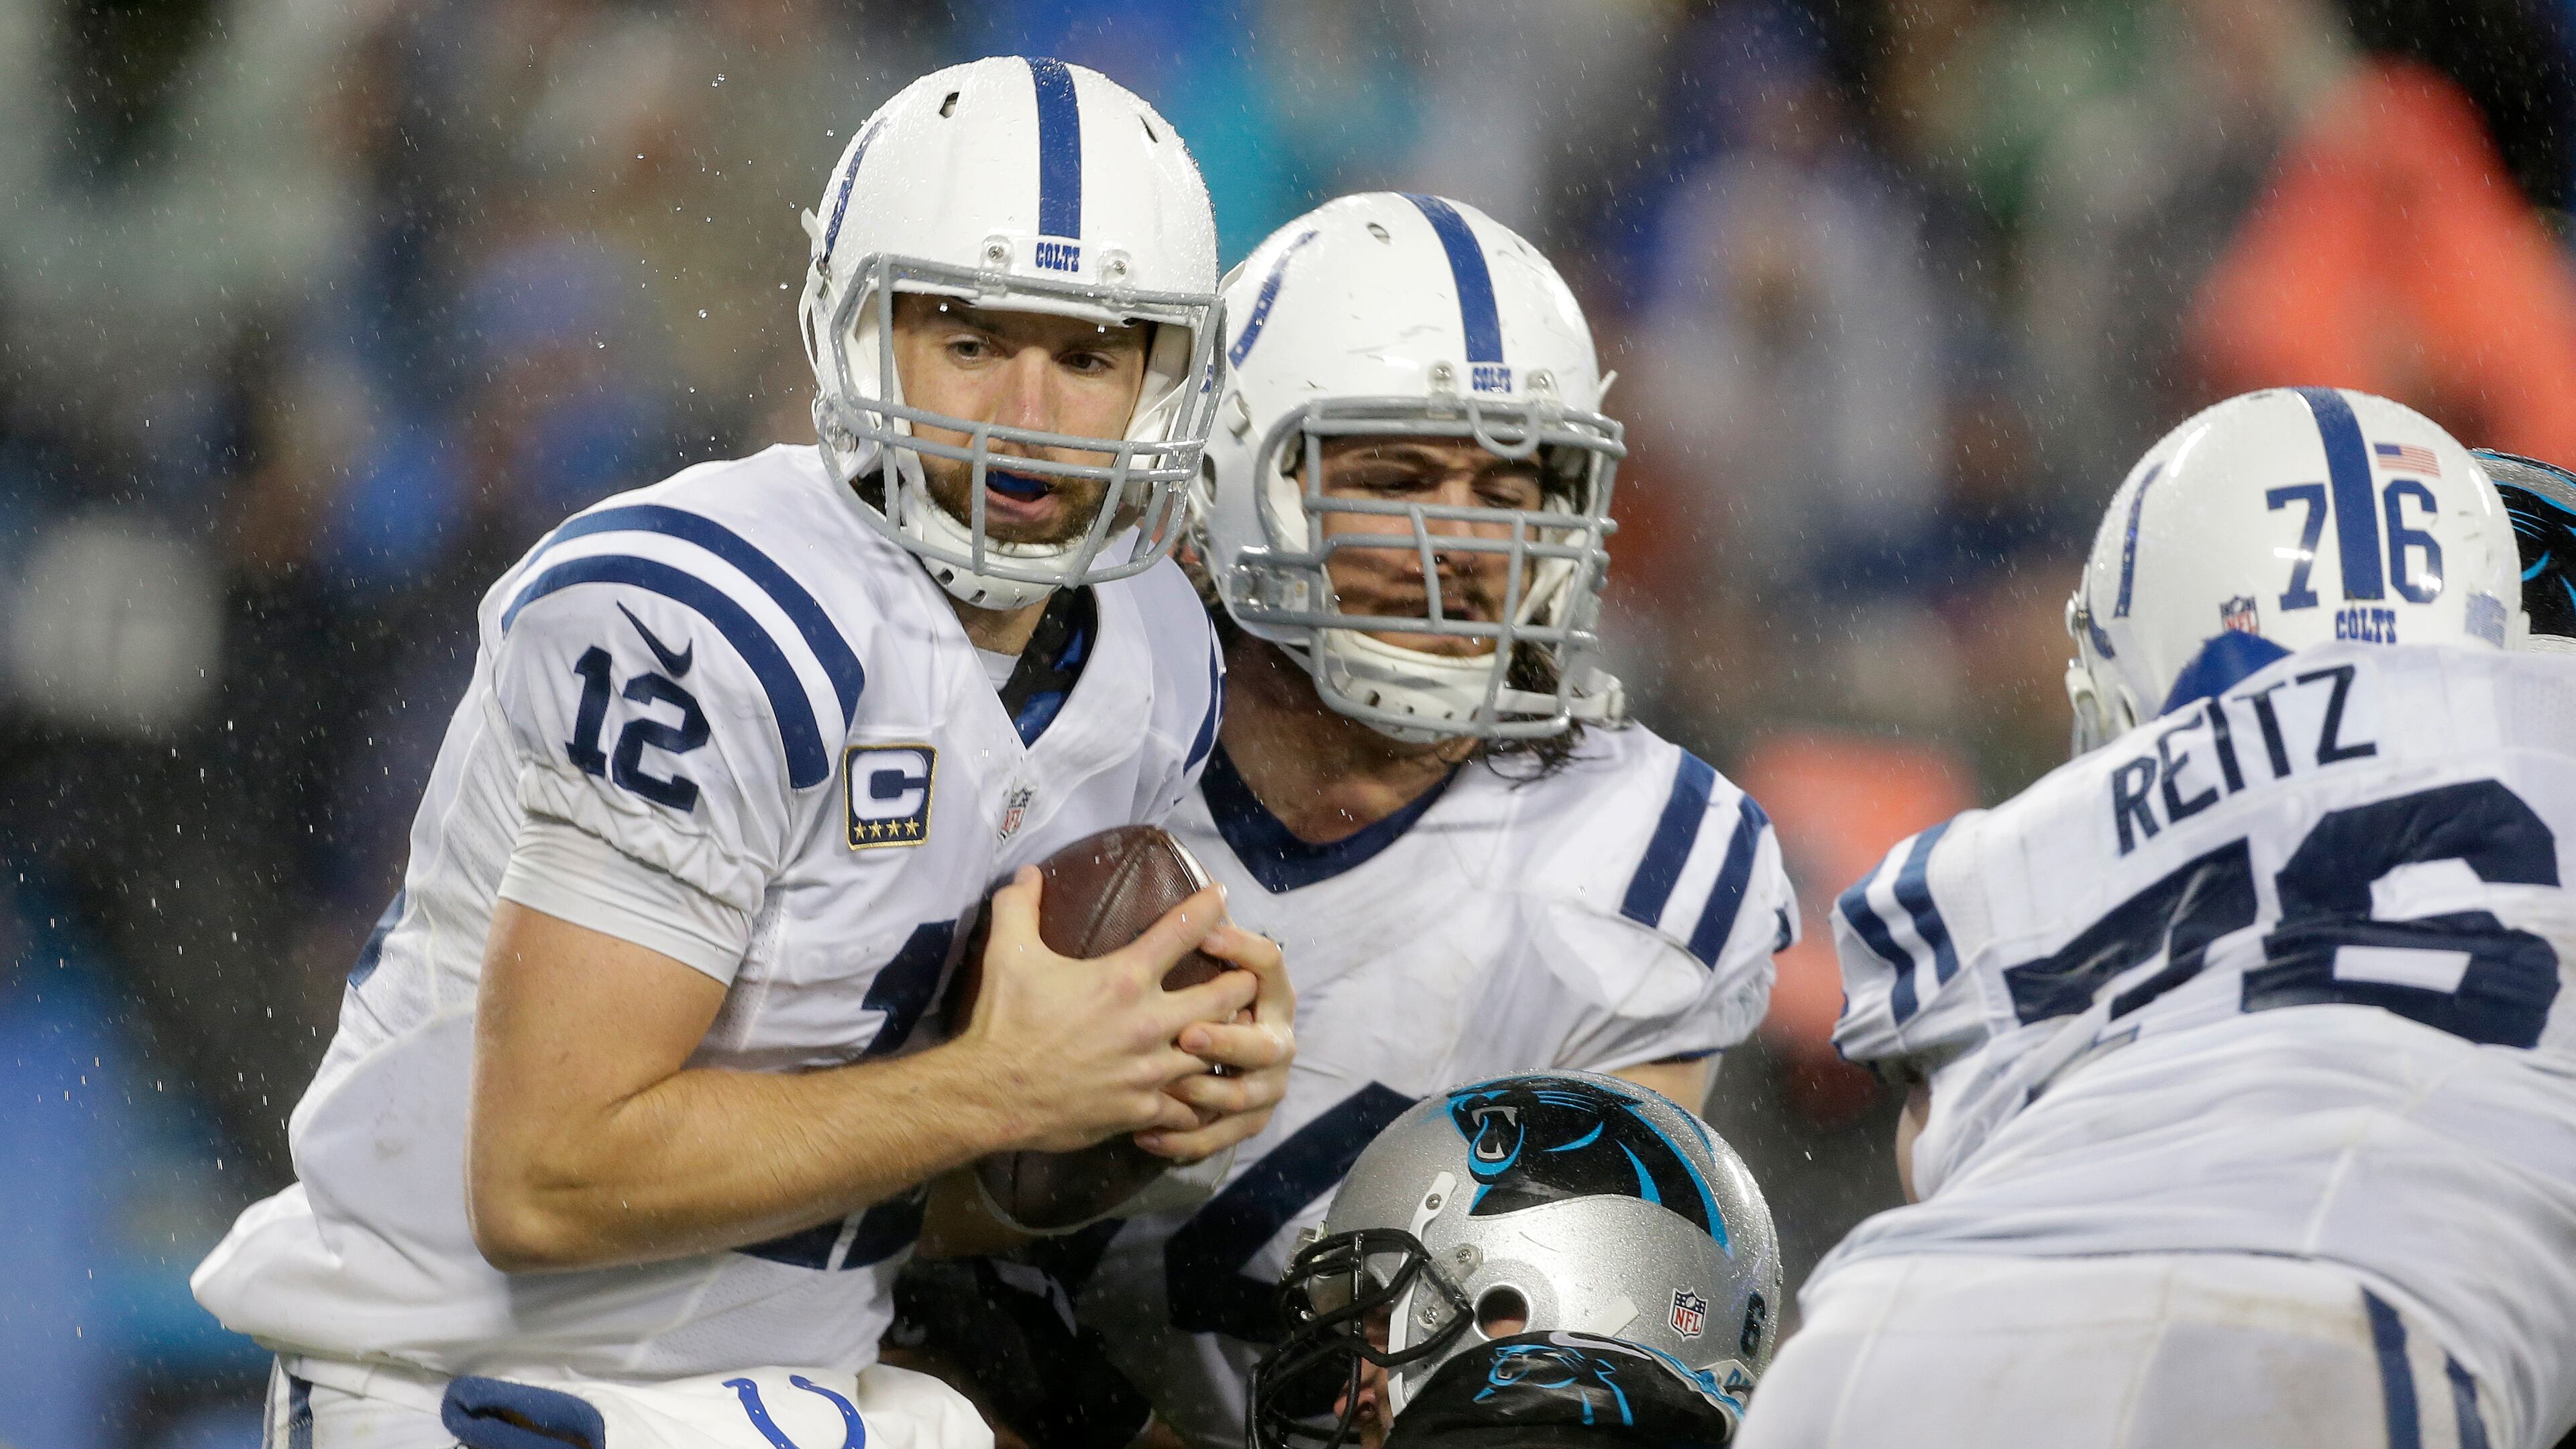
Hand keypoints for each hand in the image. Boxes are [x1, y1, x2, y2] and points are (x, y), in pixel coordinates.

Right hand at [954, 866, 1258, 1153]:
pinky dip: (1196, 1099)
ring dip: (1224, 1041)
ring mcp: (1150, 1070)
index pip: (1183, 931)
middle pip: (1225, 997)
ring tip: (1232, 1034)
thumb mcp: (1007, 954)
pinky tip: (1198, 1094)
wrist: (991, 1094)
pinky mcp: (1142, 1108)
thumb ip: (1019, 906)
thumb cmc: (1003, 1021)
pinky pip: (1188, 1106)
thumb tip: (1028, 872)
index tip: (1222, 894)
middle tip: (1245, 977)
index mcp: (1124, 978)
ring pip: (1216, 1052)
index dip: (1209, 906)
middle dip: (1242, 983)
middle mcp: (1149, 1022)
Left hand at [1138, 920, 1293, 1160]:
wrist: (1228, 1062)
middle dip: (1226, 1041)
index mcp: (1270, 994)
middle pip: (1261, 1043)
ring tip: (1170, 1089)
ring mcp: (1266, 1085)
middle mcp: (1276, 1040)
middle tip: (1188, 1035)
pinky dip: (1186, 1139)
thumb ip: (1197, 931)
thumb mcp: (1208, 965)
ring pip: (1243, 1096)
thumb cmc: (1206, 1001)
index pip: (1269, 963)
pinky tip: (1146, 1135)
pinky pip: (1220, 1137)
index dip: (1242, 948)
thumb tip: (1173, 889)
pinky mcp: (1248, 1122)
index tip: (1206, 933)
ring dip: (1207, 1093)